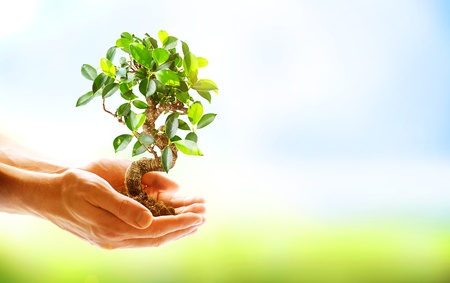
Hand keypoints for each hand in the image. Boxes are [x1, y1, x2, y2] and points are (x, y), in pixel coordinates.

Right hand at [44, 161, 205, 248]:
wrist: (48, 195)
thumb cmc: (72, 186)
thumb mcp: (96, 190)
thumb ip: (123, 206)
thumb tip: (150, 220)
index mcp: (113, 228)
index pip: (156, 229)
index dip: (179, 223)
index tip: (199, 216)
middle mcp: (115, 239)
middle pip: (158, 237)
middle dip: (183, 226)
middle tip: (203, 215)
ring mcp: (113, 240)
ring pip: (151, 239)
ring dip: (174, 229)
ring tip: (193, 220)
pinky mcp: (111, 236)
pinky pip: (142, 236)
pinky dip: (160, 230)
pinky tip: (169, 224)